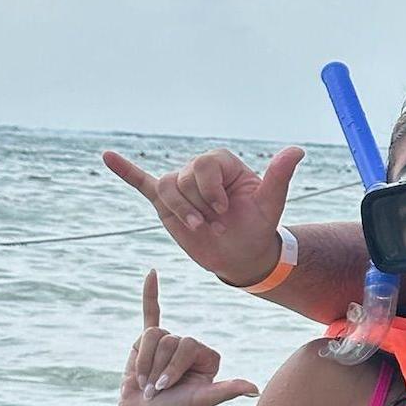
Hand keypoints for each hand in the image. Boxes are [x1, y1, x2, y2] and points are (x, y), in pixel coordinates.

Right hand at [102, 144, 304, 286]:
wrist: (241, 255)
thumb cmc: (257, 228)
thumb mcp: (270, 204)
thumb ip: (279, 176)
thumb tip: (297, 150)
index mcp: (223, 164)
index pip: (204, 165)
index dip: (212, 191)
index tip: (226, 210)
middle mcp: (199, 170)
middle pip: (185, 178)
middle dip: (200, 205)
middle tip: (216, 222)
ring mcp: (181, 185)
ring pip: (167, 188)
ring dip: (184, 212)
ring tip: (201, 227)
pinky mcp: (166, 202)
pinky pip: (142, 182)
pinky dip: (125, 171)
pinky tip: (108, 156)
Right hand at [120, 271, 258, 405]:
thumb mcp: (202, 400)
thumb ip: (227, 390)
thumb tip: (255, 388)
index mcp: (208, 356)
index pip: (187, 345)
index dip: (173, 367)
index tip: (169, 389)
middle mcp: (191, 346)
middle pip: (169, 340)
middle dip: (158, 367)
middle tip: (157, 388)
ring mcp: (169, 342)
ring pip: (152, 336)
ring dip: (144, 362)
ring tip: (147, 381)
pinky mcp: (148, 341)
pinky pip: (151, 313)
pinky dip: (150, 294)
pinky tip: (152, 273)